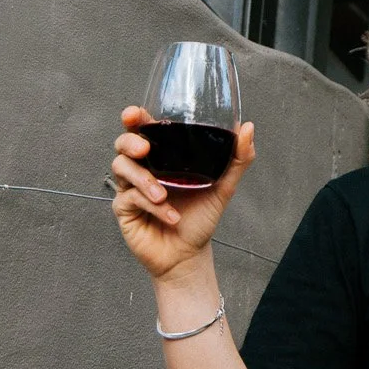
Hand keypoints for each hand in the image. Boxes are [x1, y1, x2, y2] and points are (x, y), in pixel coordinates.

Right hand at [110, 106, 255, 280]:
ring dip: (143, 179)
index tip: (135, 114)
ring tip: (163, 194)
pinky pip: (129, 198)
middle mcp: (143, 167)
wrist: (190, 254)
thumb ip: (237, 158)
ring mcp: (130, 188)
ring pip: (121, 168)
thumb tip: (247, 126)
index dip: (133, 118)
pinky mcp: (124, 210)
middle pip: (122, 144)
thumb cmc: (201, 216)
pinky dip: (151, 206)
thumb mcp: (224, 185)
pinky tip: (170, 215)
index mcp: (162, 155)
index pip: (142, 129)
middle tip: (145, 149)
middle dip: (130, 142)